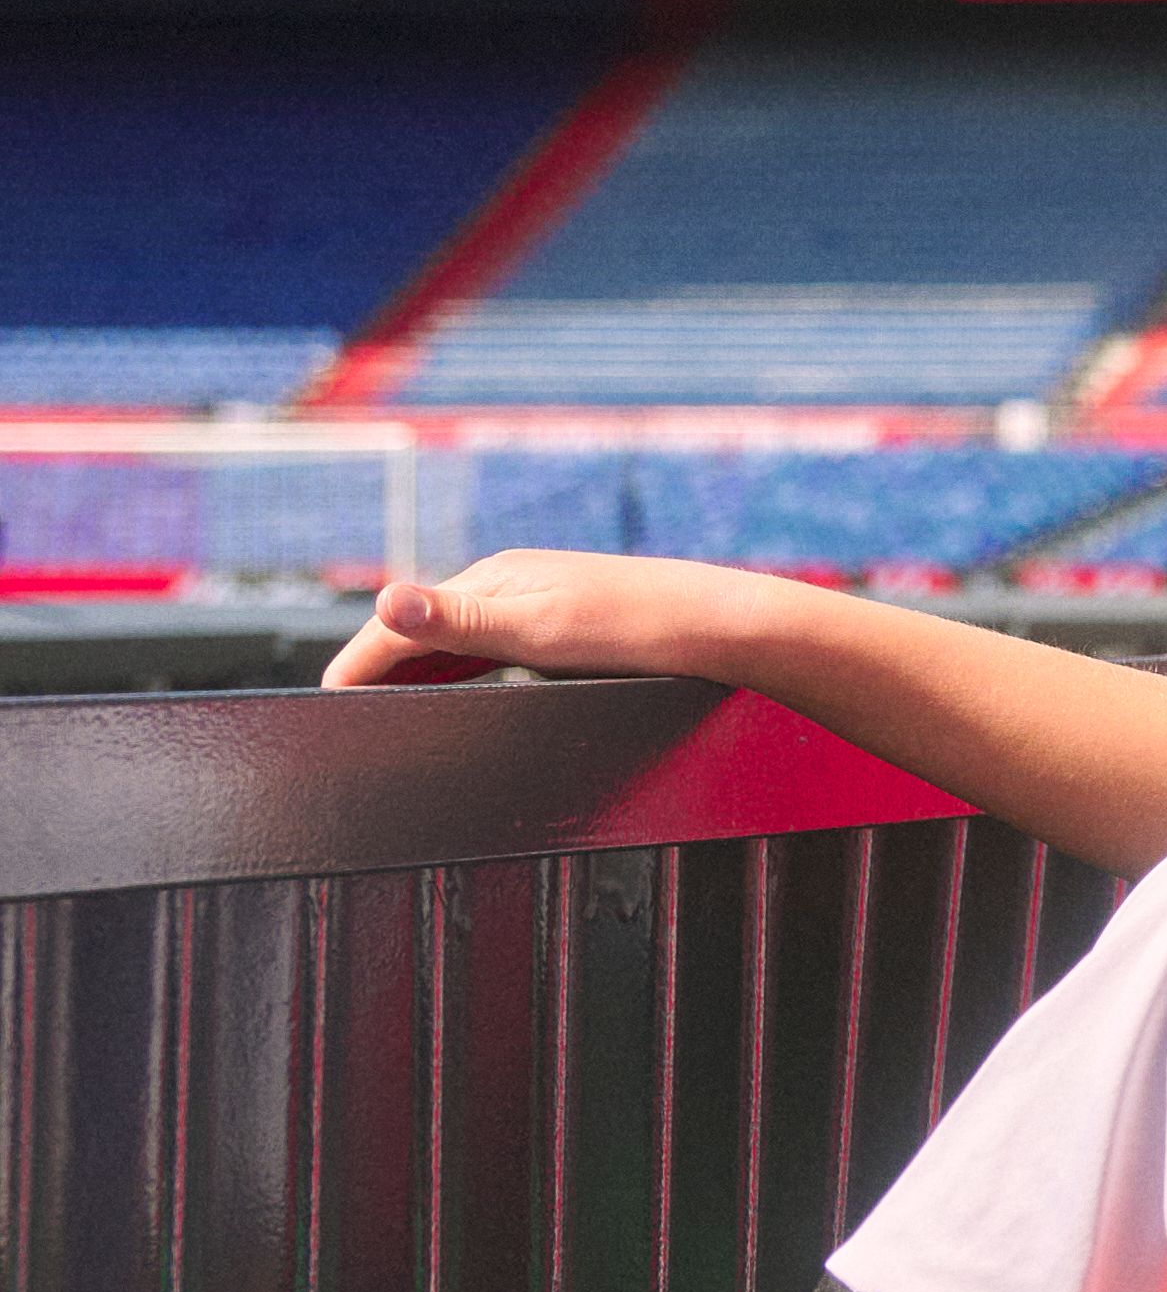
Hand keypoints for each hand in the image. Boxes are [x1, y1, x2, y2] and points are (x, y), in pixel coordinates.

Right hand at [325, 549, 774, 689]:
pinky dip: (455, 670)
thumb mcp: (539, 629)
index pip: (399, 622)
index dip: (356, 661)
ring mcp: (537, 603)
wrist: (721, 627)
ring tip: (379, 707)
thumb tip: (386, 600)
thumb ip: (458, 621)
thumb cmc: (637, 628)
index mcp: (490, 580)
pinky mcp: (563, 626)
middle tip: (336, 711)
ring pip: (454, 640)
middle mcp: (508, 585)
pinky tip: (457, 689)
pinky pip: (489, 649)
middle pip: (420, 630)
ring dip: (413, 669)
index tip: (320, 700)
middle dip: (375, 665)